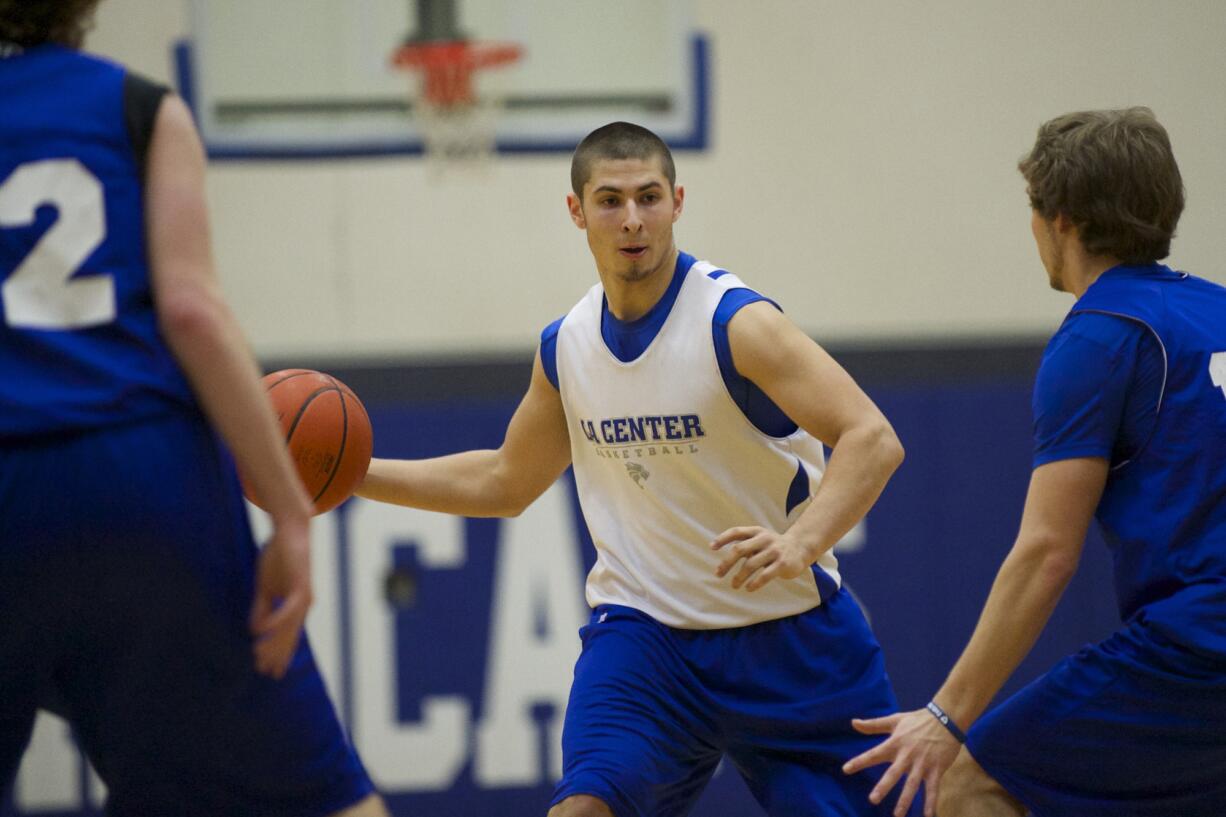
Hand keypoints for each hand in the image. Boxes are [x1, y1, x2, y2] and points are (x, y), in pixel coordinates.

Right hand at [249, 515, 312, 678]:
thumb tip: (255, 629)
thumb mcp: (266, 588)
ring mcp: (304, 597)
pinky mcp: (301, 586)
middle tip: (265, 673)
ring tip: (258, 657)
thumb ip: (262, 608)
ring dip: (274, 643)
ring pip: (289, 627)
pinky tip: (261, 632)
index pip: (287, 636)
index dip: (279, 653)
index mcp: (296, 607)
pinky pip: (289, 608)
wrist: (291, 532)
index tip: (269, 672)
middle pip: (289, 636)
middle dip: (277, 655)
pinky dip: (275, 620)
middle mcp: (303, 605)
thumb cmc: (279, 558)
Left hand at [711, 526, 815, 590]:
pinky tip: (748, 588)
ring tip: (734, 585)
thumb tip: (723, 561)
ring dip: (739, 577)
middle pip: (740, 549)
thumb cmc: (774, 546)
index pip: (736, 532)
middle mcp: (764, 539)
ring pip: (750, 565)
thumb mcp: (760, 539)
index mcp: (757, 532)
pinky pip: (765, 575)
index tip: (711, 547)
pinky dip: (754, 583)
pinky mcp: (782, 564)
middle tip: (718, 574)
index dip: (723, 539)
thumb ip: (745, 545)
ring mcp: (774, 551)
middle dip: (726, 563)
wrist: (801, 547)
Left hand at [842, 708, 962, 816]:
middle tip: (873, 800)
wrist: (946, 718)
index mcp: (895, 743)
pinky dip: (931, 803)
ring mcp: (922, 763)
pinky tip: (929, 816)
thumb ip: (873, 724)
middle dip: (883, 787)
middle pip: (893, 773)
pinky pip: (933, 788)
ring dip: (905, 800)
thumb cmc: (918, 720)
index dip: (859, 761)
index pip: (874, 754)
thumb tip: (853, 722)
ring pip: (912, 784)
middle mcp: (907, 755)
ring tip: (897, 815)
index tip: (845, 770)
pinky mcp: (937, 769)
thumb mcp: (894, 720)